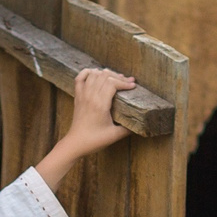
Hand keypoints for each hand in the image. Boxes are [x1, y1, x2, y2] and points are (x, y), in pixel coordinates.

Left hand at [35, 66, 138, 190]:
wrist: (76, 143)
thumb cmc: (95, 140)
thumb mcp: (115, 135)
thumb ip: (128, 128)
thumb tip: (140, 123)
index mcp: (100, 104)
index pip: (112, 83)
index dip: (124, 83)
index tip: (133, 86)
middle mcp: (90, 96)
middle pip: (105, 75)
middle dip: (119, 77)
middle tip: (128, 82)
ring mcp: (82, 95)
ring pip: (94, 74)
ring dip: (106, 73)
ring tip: (116, 78)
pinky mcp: (78, 97)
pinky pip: (80, 78)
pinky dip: (88, 72)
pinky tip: (95, 73)